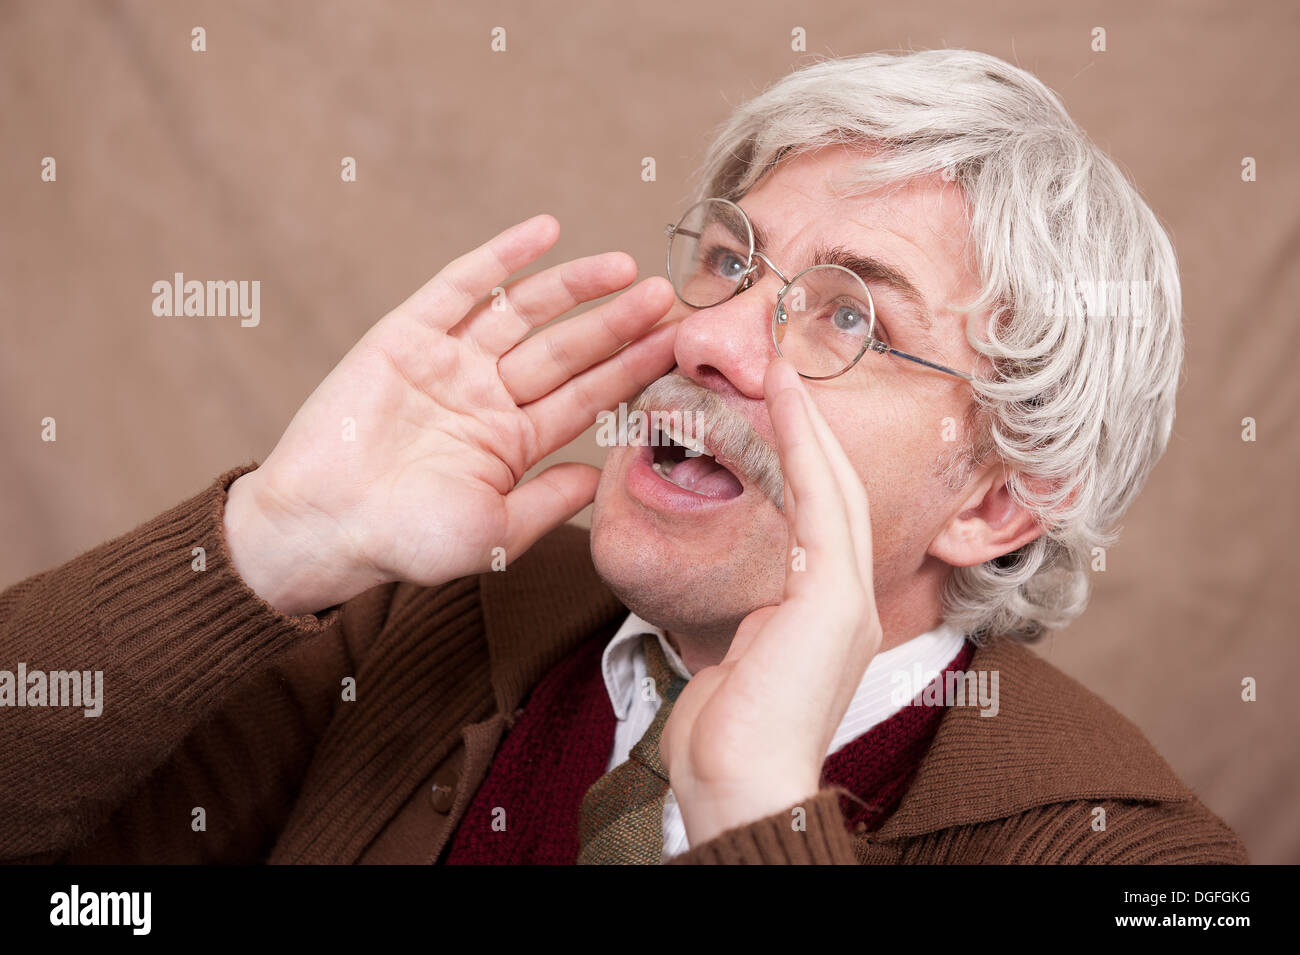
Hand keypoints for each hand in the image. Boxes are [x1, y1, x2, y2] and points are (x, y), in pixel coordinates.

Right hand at [224, 214, 677, 613]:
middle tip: (667, 299)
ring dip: (573, 286)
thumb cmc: (406, 541)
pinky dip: (501, 257)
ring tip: (624, 267)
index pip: (586, 395)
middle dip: (616, 325)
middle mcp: (488, 395)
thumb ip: (551, 501)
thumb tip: (600, 475)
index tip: (678, 349)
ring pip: (524, 312)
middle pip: (567, 349)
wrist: (321, 527)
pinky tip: (545, 230)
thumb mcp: (496, 531)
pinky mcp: (408, 335)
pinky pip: (461, 285)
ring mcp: (450, 362)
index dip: (632, 370)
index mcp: (512, 442)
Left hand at [660, 358, 883, 846]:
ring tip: (785, 369)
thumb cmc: (726, 737)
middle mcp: (850, 602)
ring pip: (834, 488)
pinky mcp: (834, 600)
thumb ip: (749, 627)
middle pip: (838, 493)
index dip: (806, 461)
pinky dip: (803, 447)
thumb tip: (737, 615)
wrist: (740, 787)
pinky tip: (786, 405)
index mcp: (829, 617)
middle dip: (813, 429)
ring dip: (809, 424)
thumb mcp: (737, 664)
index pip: (822, 521)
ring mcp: (848, 600)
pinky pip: (819, 505)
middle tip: (787, 369)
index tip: (779, 413)